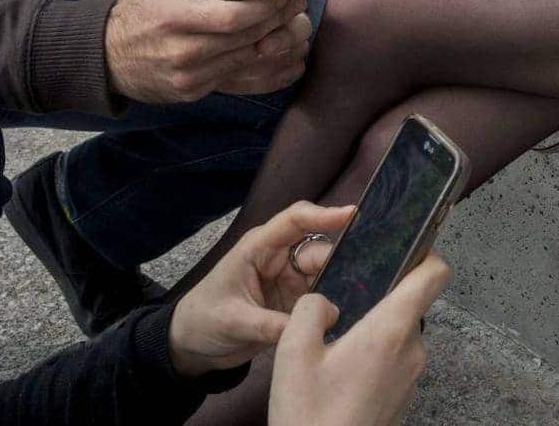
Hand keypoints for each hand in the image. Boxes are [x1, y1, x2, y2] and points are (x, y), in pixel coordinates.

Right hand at [105, 0, 312, 102]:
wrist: (106, 57)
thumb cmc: (140, 12)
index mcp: (175, 20)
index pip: (233, 18)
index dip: (264, 7)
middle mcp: (183, 52)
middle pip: (246, 40)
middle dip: (278, 21)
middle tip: (299, 5)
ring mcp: (189, 78)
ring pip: (247, 61)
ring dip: (277, 43)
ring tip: (295, 24)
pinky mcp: (194, 93)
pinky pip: (238, 81)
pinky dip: (264, 67)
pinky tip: (284, 55)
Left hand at [168, 201, 353, 376]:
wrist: (193, 345)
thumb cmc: (204, 319)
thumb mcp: (233, 321)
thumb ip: (269, 324)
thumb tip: (314, 322)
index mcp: (260, 248)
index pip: (295, 220)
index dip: (324, 214)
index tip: (353, 214)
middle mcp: (280, 258)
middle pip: (318, 251)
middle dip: (340, 260)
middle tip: (365, 276)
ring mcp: (291, 280)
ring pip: (326, 274)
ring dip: (340, 284)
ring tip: (361, 297)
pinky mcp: (297, 302)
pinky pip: (323, 297)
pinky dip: (334, 303)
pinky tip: (349, 312)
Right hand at [269, 253, 450, 425]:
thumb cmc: (309, 415)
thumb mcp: (293, 352)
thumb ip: (311, 308)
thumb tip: (326, 301)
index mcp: (391, 329)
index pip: (434, 273)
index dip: (424, 253)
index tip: (401, 247)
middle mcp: (412, 349)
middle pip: (411, 300)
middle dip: (381, 294)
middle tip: (344, 296)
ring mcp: (412, 374)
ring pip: (400, 330)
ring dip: (374, 326)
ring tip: (336, 337)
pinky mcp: (404, 394)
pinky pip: (396, 357)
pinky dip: (375, 352)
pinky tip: (342, 366)